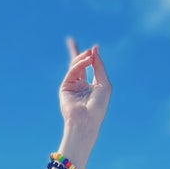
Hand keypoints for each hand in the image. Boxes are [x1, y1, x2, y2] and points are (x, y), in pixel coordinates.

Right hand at [58, 40, 110, 157]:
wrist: (87, 120)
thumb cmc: (98, 106)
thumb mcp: (104, 83)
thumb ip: (99, 66)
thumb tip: (94, 48)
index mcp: (93, 87)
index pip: (91, 69)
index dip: (92, 58)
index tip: (94, 48)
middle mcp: (82, 86)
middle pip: (79, 65)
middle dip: (81, 55)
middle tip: (90, 50)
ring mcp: (73, 86)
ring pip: (76, 66)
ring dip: (83, 59)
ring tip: (89, 55)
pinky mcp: (65, 87)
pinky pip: (72, 71)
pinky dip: (79, 64)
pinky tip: (87, 61)